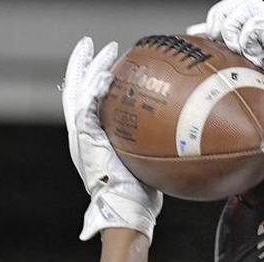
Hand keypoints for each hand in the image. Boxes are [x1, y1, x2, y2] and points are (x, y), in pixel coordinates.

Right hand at [62, 37, 162, 242]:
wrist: (128, 213)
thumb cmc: (143, 199)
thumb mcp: (148, 166)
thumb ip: (153, 148)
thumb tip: (185, 136)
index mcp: (95, 141)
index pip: (91, 104)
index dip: (94, 83)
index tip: (107, 66)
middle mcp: (85, 137)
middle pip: (78, 91)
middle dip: (86, 66)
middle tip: (97, 47)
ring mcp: (82, 138)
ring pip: (78, 93)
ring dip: (88, 69)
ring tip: (99, 49)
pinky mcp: (85, 141)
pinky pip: (86, 108)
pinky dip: (93, 90)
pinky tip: (105, 76)